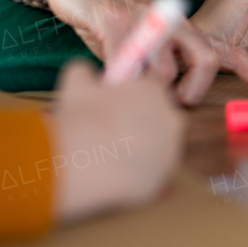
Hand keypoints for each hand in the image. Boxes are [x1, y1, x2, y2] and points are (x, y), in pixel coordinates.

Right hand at [20, 0, 247, 103]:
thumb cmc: (120, 23)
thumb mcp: (152, 47)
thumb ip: (169, 71)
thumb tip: (174, 104)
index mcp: (189, 32)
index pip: (231, 54)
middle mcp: (176, 25)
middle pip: (205, 61)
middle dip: (191, 91)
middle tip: (171, 101)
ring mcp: (149, 23)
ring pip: (165, 69)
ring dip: (150, 88)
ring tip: (132, 89)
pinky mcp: (118, 24)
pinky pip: (129, 62)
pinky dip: (121, 80)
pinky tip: (110, 79)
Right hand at [47, 60, 181, 223]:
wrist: (81, 158)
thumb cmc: (80, 116)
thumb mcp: (76, 83)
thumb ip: (85, 72)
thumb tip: (85, 72)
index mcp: (154, 90)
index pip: (153, 88)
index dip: (134, 97)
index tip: (118, 107)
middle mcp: (170, 117)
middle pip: (160, 117)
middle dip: (141, 124)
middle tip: (114, 134)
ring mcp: (171, 147)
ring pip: (158, 146)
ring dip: (141, 150)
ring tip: (111, 156)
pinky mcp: (164, 174)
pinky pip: (153, 172)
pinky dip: (138, 173)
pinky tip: (116, 174)